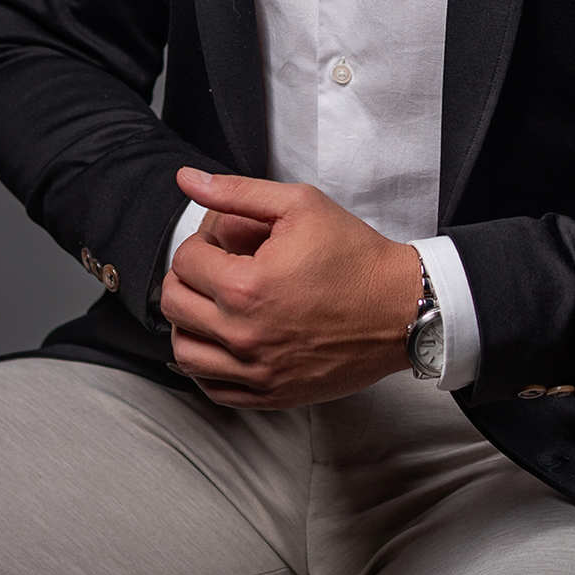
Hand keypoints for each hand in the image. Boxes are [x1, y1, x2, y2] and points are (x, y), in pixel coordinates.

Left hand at [160, 167, 422, 408]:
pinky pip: (212, 387)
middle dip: (187, 278)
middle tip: (215, 268)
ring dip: (189, 322)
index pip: (184, 263)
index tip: (222, 243)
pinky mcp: (271, 394)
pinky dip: (207, 364)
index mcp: (247, 286)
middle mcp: (244, 334)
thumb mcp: (300, 204)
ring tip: (215, 304)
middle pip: (175, 306)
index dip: (199, 243)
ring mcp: (257, 371)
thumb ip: (237, 192)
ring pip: (185, 352)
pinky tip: (224, 341)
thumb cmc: (355, 256)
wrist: (400, 307)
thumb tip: (188, 180)